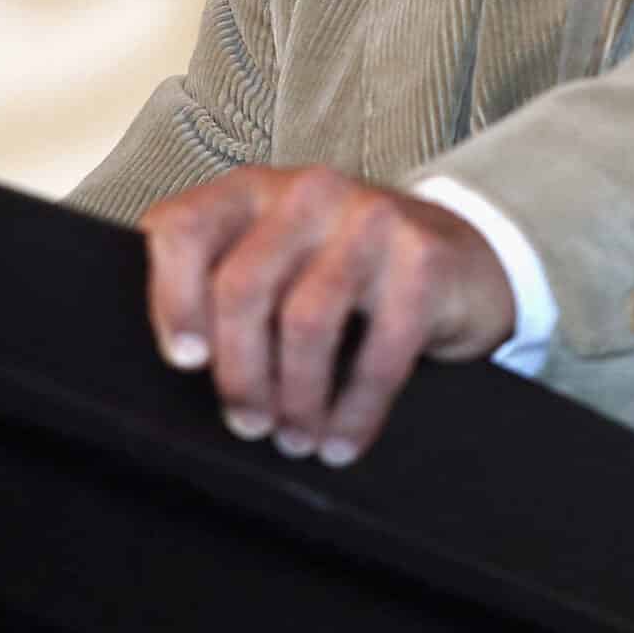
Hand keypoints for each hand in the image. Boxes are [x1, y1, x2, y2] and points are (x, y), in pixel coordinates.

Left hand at [138, 165, 514, 467]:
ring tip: (294, 439)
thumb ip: (225, 286)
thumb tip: (186, 366)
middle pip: (242, 286)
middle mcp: (306, 193)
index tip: (185, 361)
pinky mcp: (422, 259)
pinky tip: (341, 441)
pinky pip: (378, 352)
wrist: (460, 254)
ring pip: (306, 321)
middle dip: (238, 372)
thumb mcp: (278, 259)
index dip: (172, 299)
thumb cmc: (344, 270)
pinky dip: (354, 412)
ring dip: (295, 398)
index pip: (184, 229)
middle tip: (246, 424)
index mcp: (251, 191)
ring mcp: (369, 219)